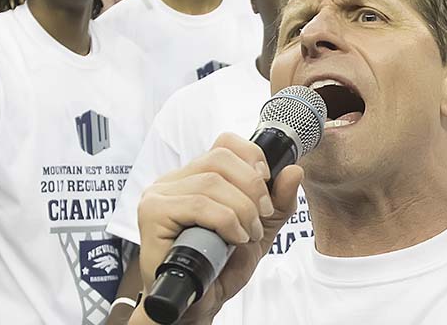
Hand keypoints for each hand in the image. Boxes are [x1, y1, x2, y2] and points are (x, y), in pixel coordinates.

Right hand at [137, 133, 303, 323]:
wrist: (198, 303)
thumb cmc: (220, 266)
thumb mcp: (261, 230)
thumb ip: (278, 202)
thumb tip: (294, 170)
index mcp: (195, 176)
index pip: (225, 144)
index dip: (252, 157)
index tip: (267, 183)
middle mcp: (173, 180)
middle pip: (220, 159)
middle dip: (252, 187)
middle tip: (260, 217)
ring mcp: (159, 195)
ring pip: (212, 183)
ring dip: (241, 210)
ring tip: (247, 235)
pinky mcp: (153, 214)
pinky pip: (198, 204)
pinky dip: (226, 221)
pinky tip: (233, 239)